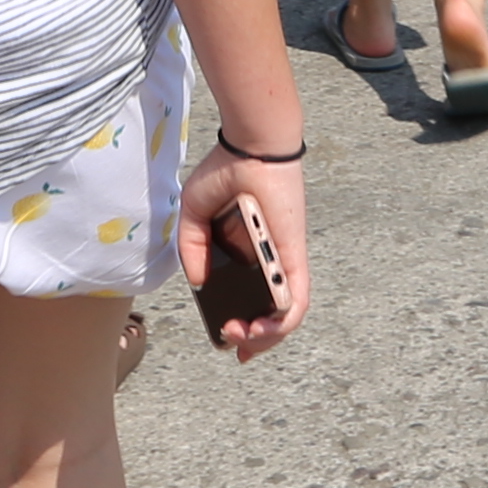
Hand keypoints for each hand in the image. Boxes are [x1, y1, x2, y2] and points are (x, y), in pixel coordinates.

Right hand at [181, 157, 308, 358]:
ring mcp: (283, 262)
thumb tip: (199, 283)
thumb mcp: (193, 215)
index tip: (226, 338)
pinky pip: (296, 299)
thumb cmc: (225, 173)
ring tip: (245, 339)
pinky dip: (283, 320)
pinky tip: (264, 329)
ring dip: (266, 337)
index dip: (240, 324)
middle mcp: (266, 263)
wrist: (251, 149)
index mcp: (243, 254)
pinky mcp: (294, 257)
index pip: (247, 299)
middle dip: (252, 339)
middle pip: (268, 314)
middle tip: (232, 339)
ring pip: (285, 315)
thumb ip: (191, 250)